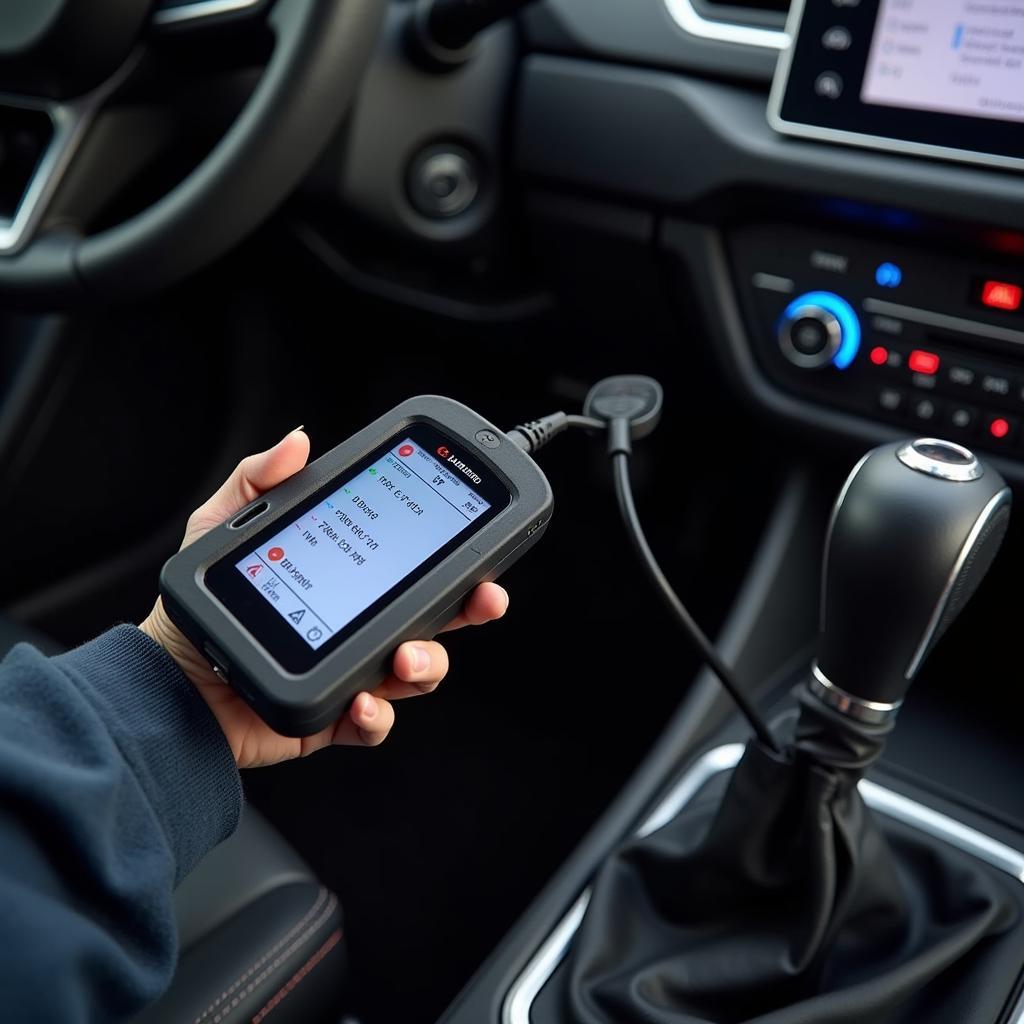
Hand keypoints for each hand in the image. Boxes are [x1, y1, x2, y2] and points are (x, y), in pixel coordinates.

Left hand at [141, 429, 508, 768]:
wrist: (163, 680)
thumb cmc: (199, 605)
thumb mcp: (221, 525)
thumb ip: (259, 478)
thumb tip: (298, 440)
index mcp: (349, 579)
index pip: (414, 562)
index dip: (455, 553)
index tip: (480, 536)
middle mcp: (359, 624)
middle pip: (437, 617)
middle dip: (471, 607)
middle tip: (483, 597)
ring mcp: (350, 672)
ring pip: (418, 672)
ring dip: (427, 665)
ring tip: (405, 659)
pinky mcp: (331, 715)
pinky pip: (373, 723)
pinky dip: (378, 718)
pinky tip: (362, 703)